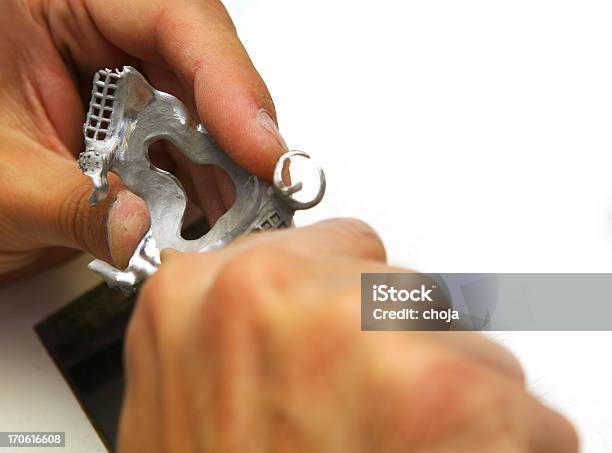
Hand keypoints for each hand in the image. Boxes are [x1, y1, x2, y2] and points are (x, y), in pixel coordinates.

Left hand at [0, 0, 285, 280]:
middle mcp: (96, 30)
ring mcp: (120, 75)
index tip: (260, 145)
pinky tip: (211, 215)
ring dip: (224, 167)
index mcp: (53, 1)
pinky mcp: (132, 117)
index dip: (228, 79)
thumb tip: (140, 232)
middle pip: (201, 64)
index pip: (171, 16)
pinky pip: (185, 142)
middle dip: (236, 131)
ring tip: (239, 214)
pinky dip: (202, 183)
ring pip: (202, 109)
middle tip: (264, 186)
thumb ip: (73, 208)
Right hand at [119, 219, 577, 452]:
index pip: (328, 247)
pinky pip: (510, 396)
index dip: (351, 300)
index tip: (356, 334)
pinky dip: (500, 440)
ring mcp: (350, 330)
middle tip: (364, 419)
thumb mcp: (188, 405)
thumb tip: (294, 320)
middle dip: (394, 344)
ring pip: (452, 329)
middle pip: (391, 282)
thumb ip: (240, 340)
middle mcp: (265, 293)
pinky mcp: (439, 390)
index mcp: (195, 296)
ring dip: (443, 390)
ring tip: (391, 451)